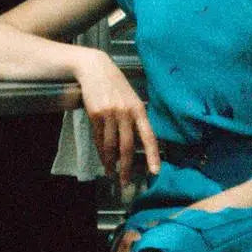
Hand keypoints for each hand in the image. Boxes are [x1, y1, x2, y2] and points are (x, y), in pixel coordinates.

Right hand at [77, 51, 160, 187]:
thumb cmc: (115, 85)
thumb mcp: (130, 98)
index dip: (153, 155)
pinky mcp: (95, 114)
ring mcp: (110, 114)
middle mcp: (126, 113)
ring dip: (111, 163)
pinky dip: (101, 152)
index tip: (156, 172)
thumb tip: (137, 143)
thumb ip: (134, 118)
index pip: (149, 136)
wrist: (95, 69)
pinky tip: (103, 159)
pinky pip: (99, 138)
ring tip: (111, 174)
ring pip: (111, 146)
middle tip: (126, 183)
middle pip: (127, 146)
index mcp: (139, 109)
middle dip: (127, 167)